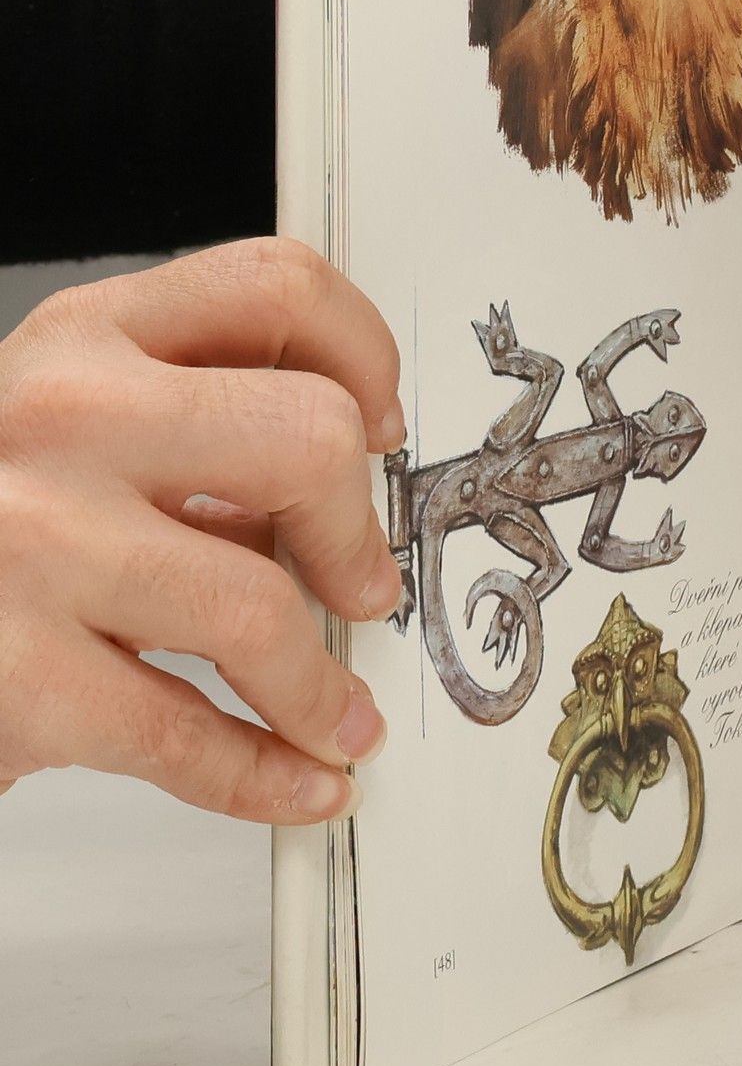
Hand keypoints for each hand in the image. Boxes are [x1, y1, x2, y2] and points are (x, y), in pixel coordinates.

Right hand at [0, 240, 404, 822]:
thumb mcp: (74, 421)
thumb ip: (198, 417)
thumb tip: (354, 472)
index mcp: (89, 338)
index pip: (275, 289)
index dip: (363, 357)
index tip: (381, 426)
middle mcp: (63, 420)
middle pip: (307, 440)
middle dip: (356, 533)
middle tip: (362, 587)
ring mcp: (31, 543)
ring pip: (258, 607)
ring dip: (318, 689)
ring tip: (334, 713)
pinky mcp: (14, 673)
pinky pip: (187, 735)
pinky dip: (263, 774)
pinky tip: (295, 777)